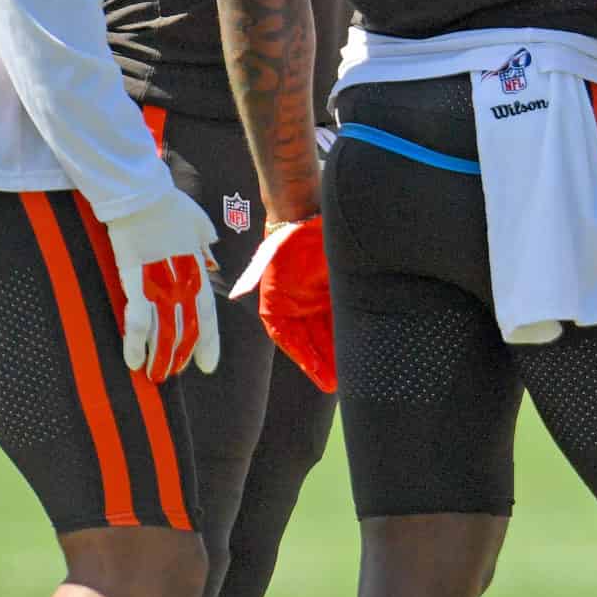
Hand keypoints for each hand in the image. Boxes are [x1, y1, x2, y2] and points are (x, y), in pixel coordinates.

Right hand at [102, 190, 220, 379]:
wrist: (143, 197)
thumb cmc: (171, 207)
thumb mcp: (199, 225)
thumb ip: (204, 242)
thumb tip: (208, 250)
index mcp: (198, 272)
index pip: (208, 316)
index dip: (209, 343)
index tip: (208, 365)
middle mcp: (182, 284)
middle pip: (186, 330)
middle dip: (180, 356)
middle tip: (173, 374)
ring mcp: (159, 285)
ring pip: (164, 333)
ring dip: (160, 358)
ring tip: (155, 377)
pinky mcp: (134, 283)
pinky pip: (137, 322)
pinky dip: (135, 344)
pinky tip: (132, 362)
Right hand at [229, 215, 334, 390]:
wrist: (304, 213)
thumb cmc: (283, 238)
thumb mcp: (268, 257)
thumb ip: (254, 274)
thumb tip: (238, 291)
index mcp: (276, 306)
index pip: (290, 340)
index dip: (305, 359)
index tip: (319, 376)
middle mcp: (297, 307)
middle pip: (311, 341)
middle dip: (324, 362)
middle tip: (339, 383)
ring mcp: (315, 300)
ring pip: (327, 332)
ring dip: (337, 351)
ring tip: (351, 371)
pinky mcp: (332, 290)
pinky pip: (338, 315)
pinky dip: (345, 330)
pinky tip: (358, 343)